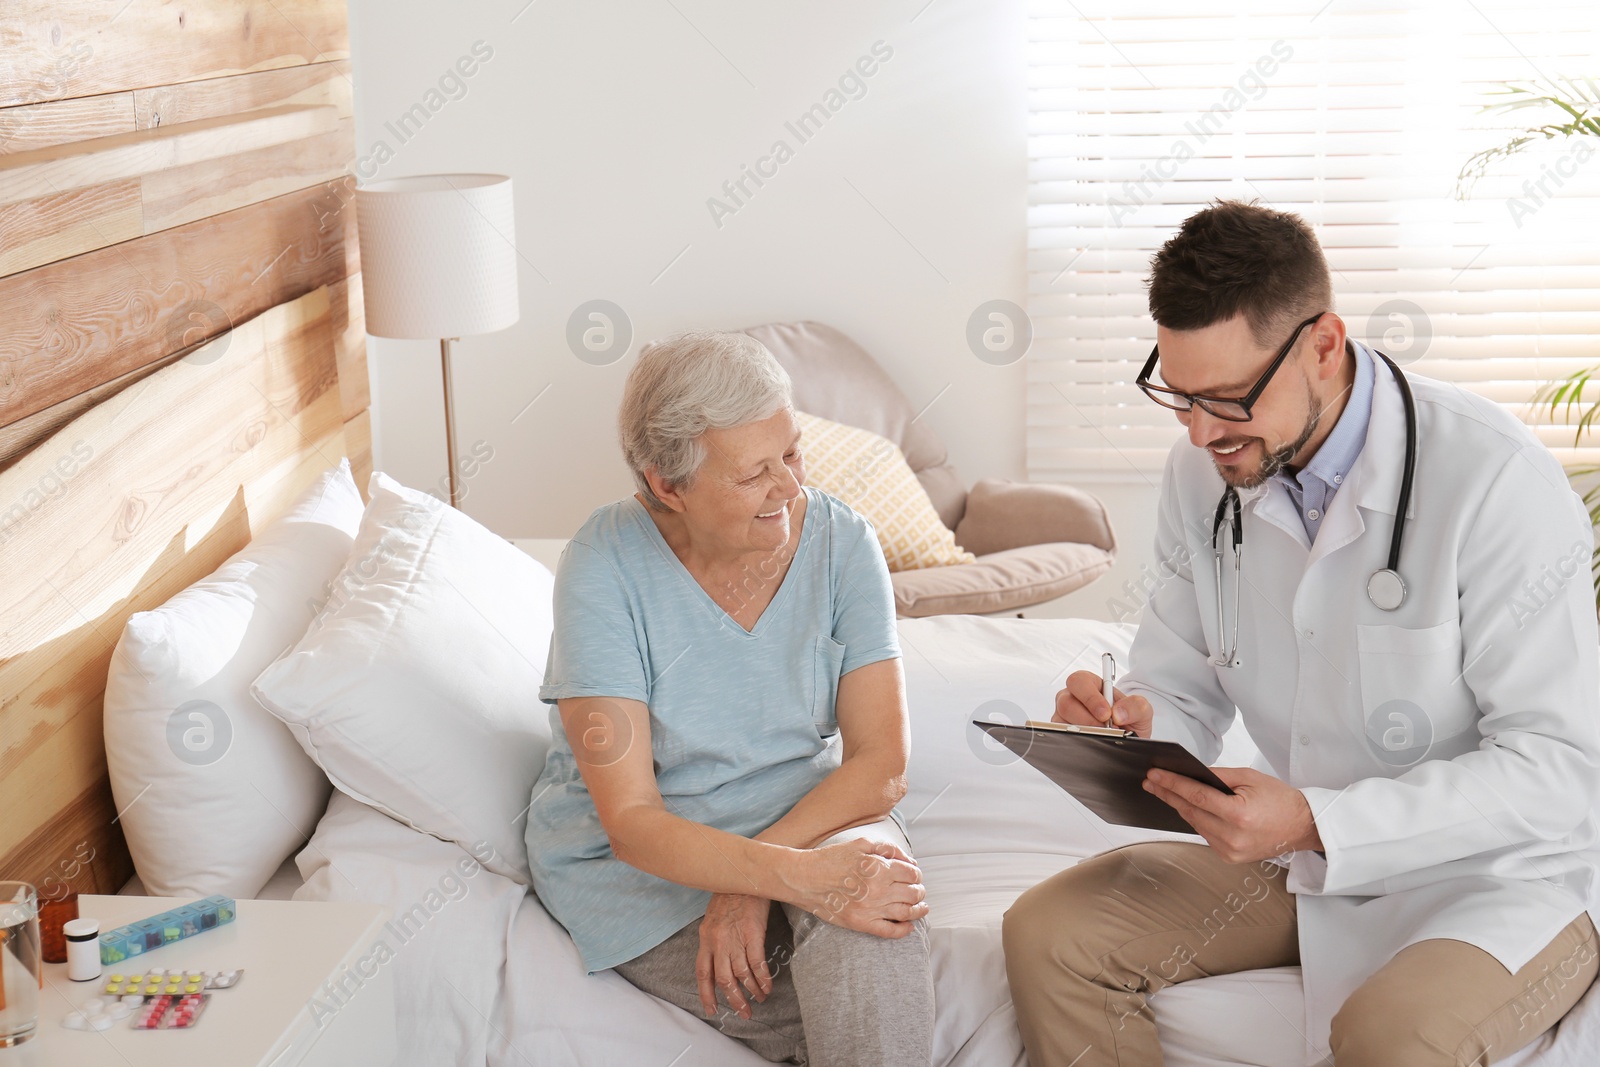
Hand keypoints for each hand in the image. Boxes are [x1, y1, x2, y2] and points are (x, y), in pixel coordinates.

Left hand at [696, 893, 772, 1019]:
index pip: (703, 973)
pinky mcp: (754, 934)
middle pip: (724, 980)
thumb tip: (719, 961)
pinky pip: (757, 964)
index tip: (712, 1009)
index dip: (706, 994)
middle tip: (744, 1012)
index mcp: (705, 938)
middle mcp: (718, 942)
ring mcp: (736, 939)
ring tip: (760, 999)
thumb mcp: (713, 918)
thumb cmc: (730, 895)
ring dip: (752, 991)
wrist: (744, 876)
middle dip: (734, 1000)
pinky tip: (768, 986)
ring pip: (742, 975)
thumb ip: (714, 940)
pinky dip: (763, 978)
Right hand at [787, 839, 927, 937]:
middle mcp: (878, 890)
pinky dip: (904, 930)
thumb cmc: (831, 858)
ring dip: (918, 910)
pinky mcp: (860, 924)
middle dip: (919, 891)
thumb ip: (888, 849)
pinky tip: (909, 926)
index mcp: (879, 868)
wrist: (804, 878)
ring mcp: (870, 910)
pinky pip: (890, 932)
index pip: (912, 874)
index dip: (916, 874)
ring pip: (906, 913)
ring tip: (921, 908)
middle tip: (918, 890)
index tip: (914, 875)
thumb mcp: (860, 843)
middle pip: (913, 894)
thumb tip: (910, 861)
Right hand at [1054, 670, 1153, 737]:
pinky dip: (1076, 742)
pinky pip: (1060, 736)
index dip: (1090, 698)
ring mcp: (1065, 716)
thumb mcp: (1142, 709)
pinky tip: (1092, 744)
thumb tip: (1118, 713)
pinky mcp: (1061, 732)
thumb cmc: (1129, 718)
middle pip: (1065, 703)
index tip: (1106, 714)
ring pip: (1061, 721)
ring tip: (1102, 737)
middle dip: (1086, 719)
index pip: (1079, 682)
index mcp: (1090, 684)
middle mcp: (1073, 697)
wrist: (1128, 738)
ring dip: (1083, 732)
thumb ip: (1136, 706)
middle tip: (1104, 729)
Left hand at [1143, 766, 1322, 863]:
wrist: (1302, 826)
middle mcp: (1232, 837)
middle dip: (1168, 794)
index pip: (1196, 796)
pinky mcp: (1229, 858)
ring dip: (1180, 807)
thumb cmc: (1280, 800)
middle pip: (1190, 812)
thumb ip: (1218, 775)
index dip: (1172, 784)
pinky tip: (1187, 807)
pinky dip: (1196, 820)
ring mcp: (1230, 851)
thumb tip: (1191, 772)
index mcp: (1239, 816)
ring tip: (1164, 791)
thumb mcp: (1250, 778)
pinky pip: (1205, 835)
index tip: (1154, 775)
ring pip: (1195, 824)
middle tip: (1151, 782)